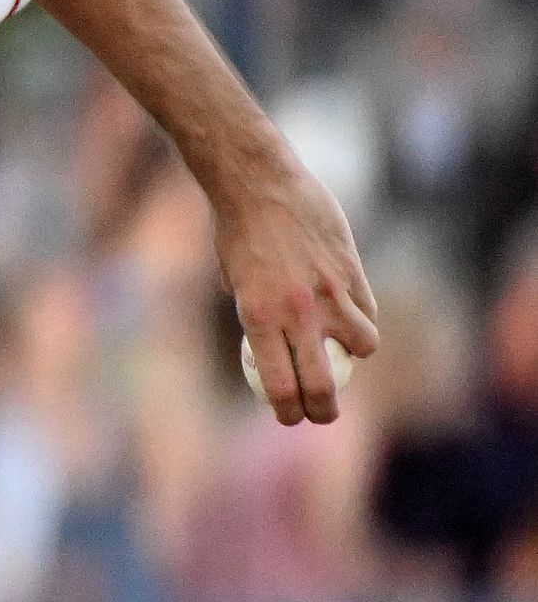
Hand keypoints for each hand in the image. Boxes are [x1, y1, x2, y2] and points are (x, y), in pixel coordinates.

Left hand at [209, 151, 378, 425]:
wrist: (260, 183)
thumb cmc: (238, 230)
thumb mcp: (234, 280)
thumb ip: (257, 314)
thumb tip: (269, 343)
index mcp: (259, 318)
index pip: (281, 386)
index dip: (289, 412)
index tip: (291, 417)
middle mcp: (298, 312)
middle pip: (324, 383)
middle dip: (326, 409)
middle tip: (324, 413)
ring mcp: (330, 292)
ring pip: (364, 345)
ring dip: (355, 355)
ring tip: (343, 351)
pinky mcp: (352, 270)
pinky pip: (368, 309)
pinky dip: (362, 317)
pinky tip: (350, 313)